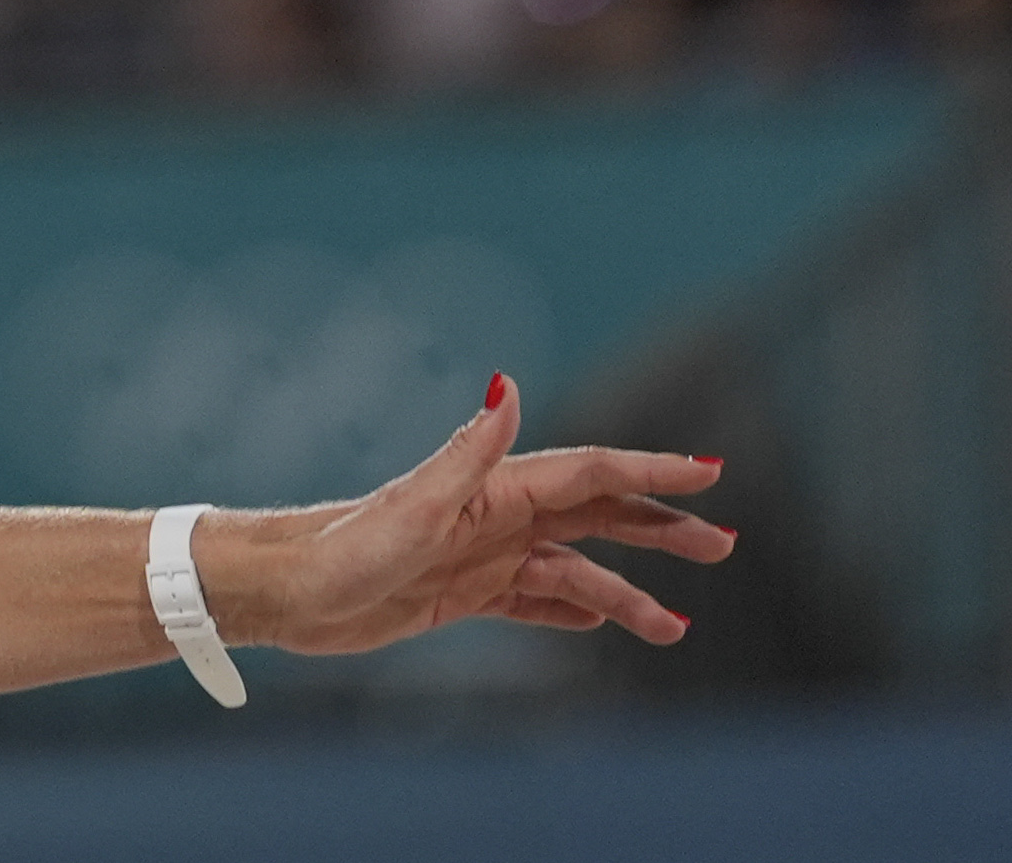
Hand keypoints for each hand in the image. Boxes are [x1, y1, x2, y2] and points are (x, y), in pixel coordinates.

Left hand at [219, 375, 732, 655]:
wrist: (286, 590)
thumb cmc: (343, 546)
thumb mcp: (415, 504)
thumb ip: (469, 449)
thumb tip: (506, 383)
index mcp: (494, 489)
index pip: (591, 472)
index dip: (653, 470)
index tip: (713, 472)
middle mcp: (494, 516)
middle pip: (598, 516)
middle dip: (661, 527)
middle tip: (725, 545)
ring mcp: (479, 556)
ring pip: (575, 569)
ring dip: (627, 592)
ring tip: (676, 627)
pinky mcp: (459, 594)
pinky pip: (533, 601)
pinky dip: (573, 610)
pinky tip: (602, 623)